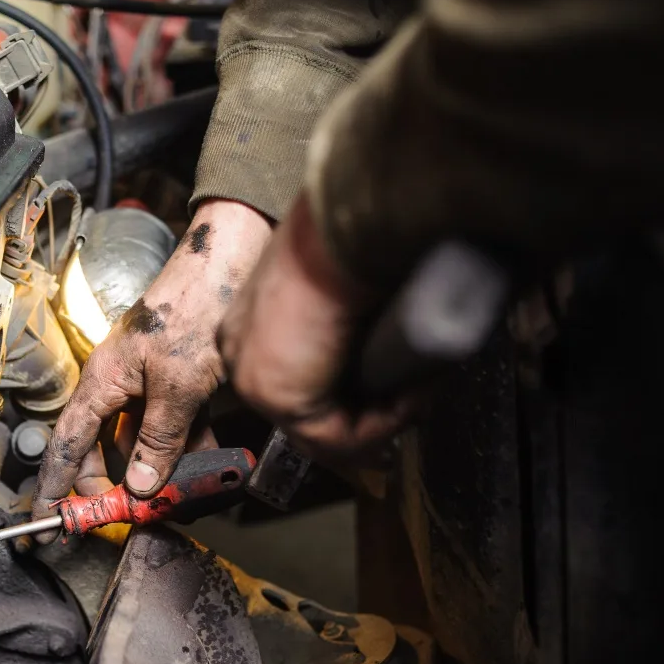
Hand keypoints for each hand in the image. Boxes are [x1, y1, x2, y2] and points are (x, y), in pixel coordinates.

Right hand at [32, 200, 273, 527]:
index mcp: (102, 383)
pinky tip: (209, 467)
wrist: (226, 270)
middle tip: (130, 515)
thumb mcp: (176, 387)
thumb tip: (141, 487)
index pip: (68, 445)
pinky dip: (187, 449)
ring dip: (160, 472)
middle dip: (115, 485)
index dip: (55, 485)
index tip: (48, 520)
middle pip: (104, 449)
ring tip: (182, 499)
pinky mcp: (176, 383)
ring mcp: (147, 385)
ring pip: (143, 442)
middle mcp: (118, 386)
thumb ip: (159, 440)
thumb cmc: (191, 313)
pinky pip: (173, 427)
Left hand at [219, 194, 411, 458]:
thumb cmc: (357, 242)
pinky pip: (339, 437)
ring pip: (327, 432)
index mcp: (252, 325)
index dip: (352, 401)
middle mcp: (241, 353)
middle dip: (369, 420)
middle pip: (308, 416)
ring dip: (386, 418)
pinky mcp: (277, 396)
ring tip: (422, 385)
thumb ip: (353, 329)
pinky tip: (411, 391)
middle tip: (414, 402)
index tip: (395, 400)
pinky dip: (385, 422)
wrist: (347, 226)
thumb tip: (385, 360)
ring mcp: (253, 377)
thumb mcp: (349, 291)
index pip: (298, 385)